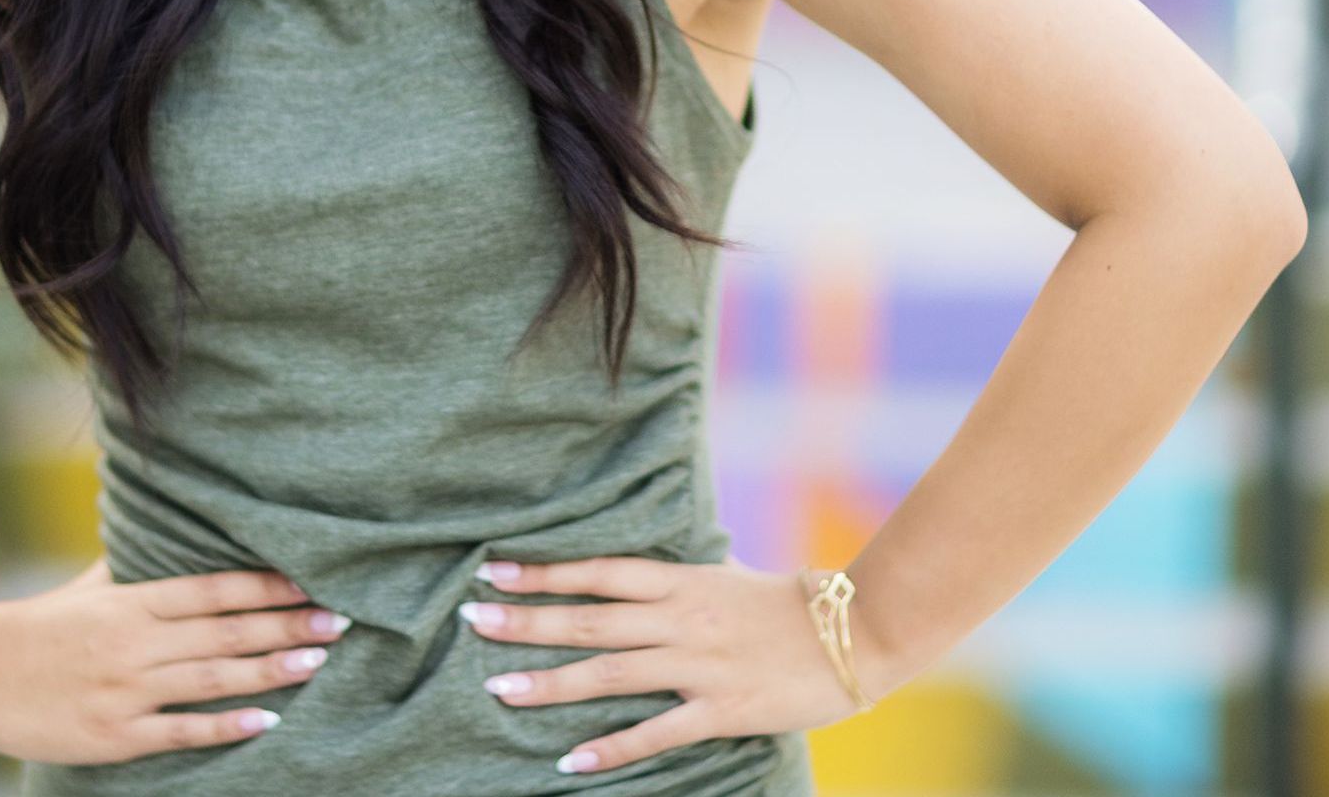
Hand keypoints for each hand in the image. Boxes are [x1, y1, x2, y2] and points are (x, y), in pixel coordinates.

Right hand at [0, 558, 351, 763]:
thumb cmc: (40, 623)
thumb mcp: (93, 583)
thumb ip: (141, 566)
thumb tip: (184, 530)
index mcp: (133, 600)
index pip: (215, 588)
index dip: (268, 585)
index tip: (314, 579)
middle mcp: (135, 642)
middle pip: (226, 632)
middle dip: (288, 625)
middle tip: (341, 618)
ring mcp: (125, 690)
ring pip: (213, 679)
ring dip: (271, 670)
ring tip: (319, 659)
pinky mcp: (113, 735)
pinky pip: (179, 730)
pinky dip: (225, 726)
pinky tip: (267, 721)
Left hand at [460, 553, 875, 775]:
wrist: (856, 632)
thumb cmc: (789, 603)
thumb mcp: (726, 576)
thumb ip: (680, 580)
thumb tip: (640, 574)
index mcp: (681, 581)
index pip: (598, 570)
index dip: (544, 570)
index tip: (493, 567)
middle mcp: (681, 618)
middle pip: (590, 618)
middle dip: (527, 619)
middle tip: (473, 616)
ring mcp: (699, 665)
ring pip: (610, 672)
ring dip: (551, 682)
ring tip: (498, 687)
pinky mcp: (721, 709)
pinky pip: (656, 731)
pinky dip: (611, 747)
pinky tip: (569, 760)